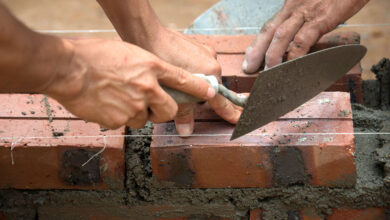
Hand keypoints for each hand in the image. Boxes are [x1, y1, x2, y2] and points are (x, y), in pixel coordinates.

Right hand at [42, 38, 215, 128]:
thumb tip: (154, 81)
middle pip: (170, 111)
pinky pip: (126, 123)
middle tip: (151, 106)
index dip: (200, 88)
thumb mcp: (128, 53)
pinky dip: (119, 117)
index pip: (184, 80)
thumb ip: (146, 69)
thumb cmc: (94, 55)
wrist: (68, 69)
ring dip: (137, 114)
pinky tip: (106, 104)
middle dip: (164, 111)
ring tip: (118, 99)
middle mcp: (148, 88)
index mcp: (151, 66)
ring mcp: (135, 106)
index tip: (210, 93)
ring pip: (146, 120)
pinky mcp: (120, 120)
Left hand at [97, 0, 242, 134]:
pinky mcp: (197, 45)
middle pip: (211, 88)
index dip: (230, 112)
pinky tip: (177, 71)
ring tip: (178, 85)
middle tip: (191, 102)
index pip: (222, 100)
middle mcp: (213, 62)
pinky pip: (198, 63)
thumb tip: (186, 132)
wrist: (148, 36)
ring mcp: (206, 51)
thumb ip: (183, 113)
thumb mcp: (173, 93)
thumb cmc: (161, 62)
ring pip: (204, 76)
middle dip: (202, 96)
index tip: (240, 120)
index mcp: (211, 74)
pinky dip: (191, 71)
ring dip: (195, 83)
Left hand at [242, 0, 368, 72]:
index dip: (258, 43)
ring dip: (272, 55)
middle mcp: (294, 7)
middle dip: (256, 51)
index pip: (270, 25)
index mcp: (291, 5)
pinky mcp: (322, 18)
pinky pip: (303, 39)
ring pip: (281, 35)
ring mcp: (307, 12)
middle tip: (248, 68)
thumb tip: (298, 41)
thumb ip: (304, 19)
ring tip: (267, 72)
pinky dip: (295, 55)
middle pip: (269, 30)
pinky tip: (291, 66)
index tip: (250, 57)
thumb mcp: (315, 3)